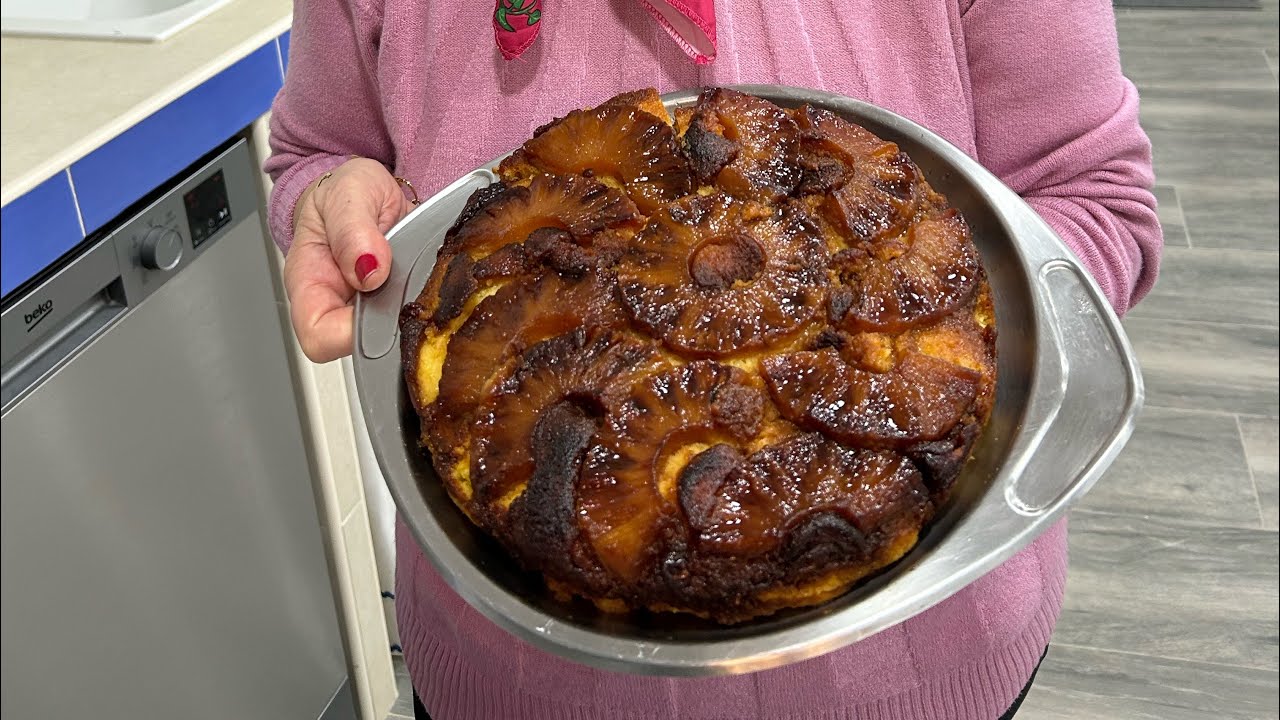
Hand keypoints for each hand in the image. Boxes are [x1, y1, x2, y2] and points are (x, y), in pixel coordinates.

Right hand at [284, 158, 410, 361]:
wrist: (370, 191)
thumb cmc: (344, 193)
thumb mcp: (348, 193)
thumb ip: (353, 230)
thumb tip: (369, 269)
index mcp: (311, 282)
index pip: (318, 336)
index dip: (347, 334)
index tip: (380, 301)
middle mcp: (338, 305)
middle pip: (361, 344)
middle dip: (393, 323)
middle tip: (414, 284)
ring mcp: (370, 310)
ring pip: (394, 338)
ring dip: (416, 315)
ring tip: (425, 276)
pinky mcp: (397, 307)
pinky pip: (415, 322)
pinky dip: (430, 306)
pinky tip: (434, 283)